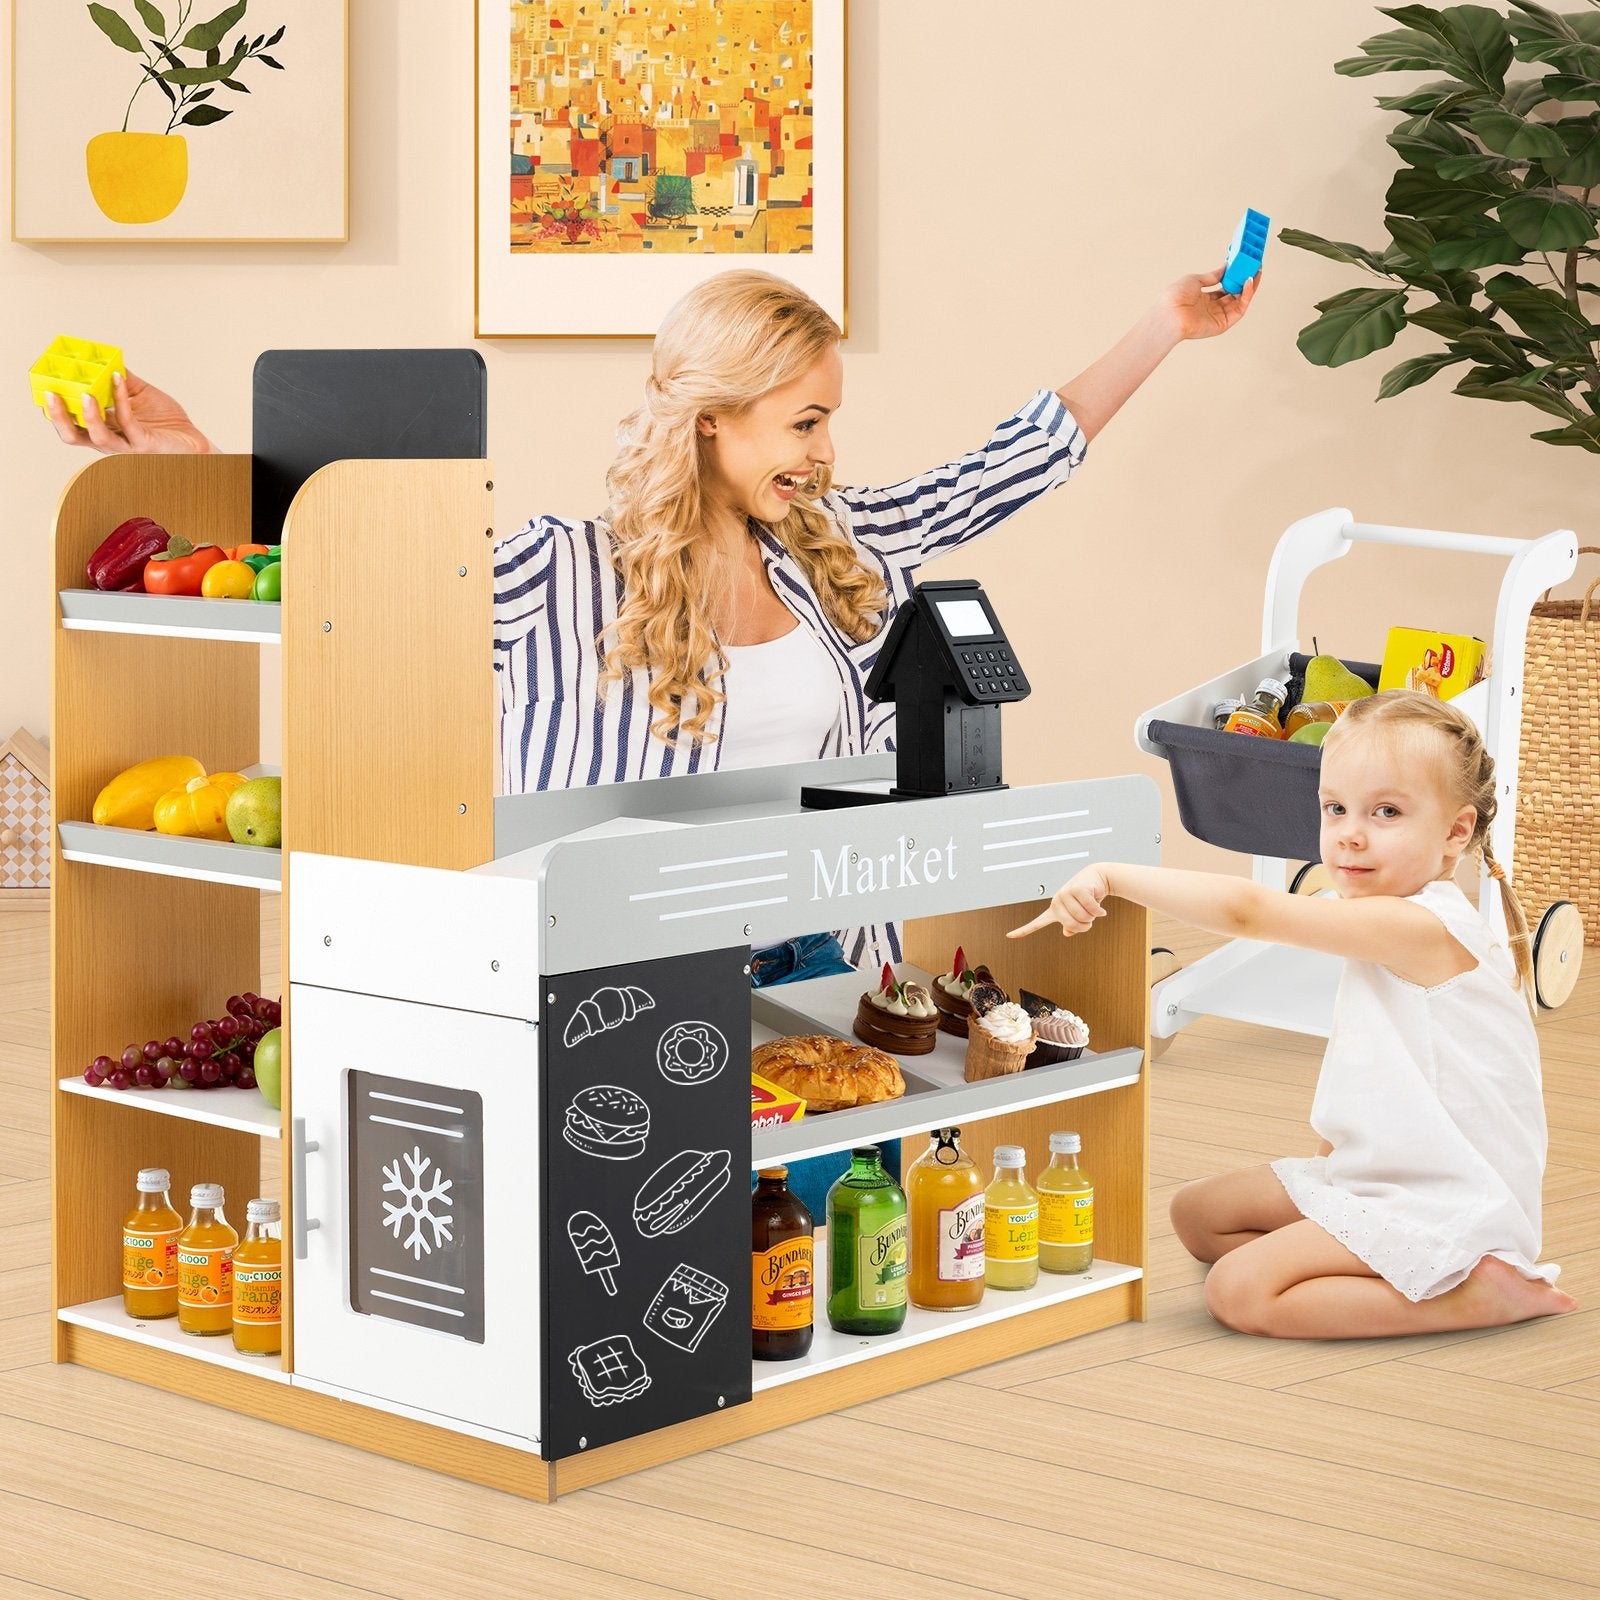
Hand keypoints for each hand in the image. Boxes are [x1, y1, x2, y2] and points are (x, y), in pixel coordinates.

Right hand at [43, 369, 213, 454]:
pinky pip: (127, 420)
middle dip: (59, 417)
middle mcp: (109, 440)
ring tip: (84, 392)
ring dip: (89, 413)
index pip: (70, 423)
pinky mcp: (143, 444)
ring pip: (97, 435)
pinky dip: (121, 398)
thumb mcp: (139, 395)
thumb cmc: (165, 422)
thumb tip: (108, 358)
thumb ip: (121, 380)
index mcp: (102, 428)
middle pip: (73, 436)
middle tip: (50, 394)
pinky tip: (119, 379)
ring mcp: (125, 444)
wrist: (193, 441)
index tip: (43, 386)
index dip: (54, 409)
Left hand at [1007, 866, 1111, 939]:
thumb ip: (1072, 924)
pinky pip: (1091, 909)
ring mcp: (1064, 894)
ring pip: (1083, 918)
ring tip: (1093, 908)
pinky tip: (1100, 908)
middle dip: (1086, 925)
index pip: (1036, 923)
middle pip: (1072, 925)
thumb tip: (1067, 933)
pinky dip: (1099, 911)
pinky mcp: (1076, 889)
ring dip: (1093, 916)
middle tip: (1090, 917)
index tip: (1009, 935)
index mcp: (1054, 910)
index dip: (1023, 930)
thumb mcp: (1078, 912)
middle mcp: (1056, 902)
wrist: (1098, 877)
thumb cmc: (1088, 895)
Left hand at [1158, 264, 1260, 342]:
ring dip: (1250, 287)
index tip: (1243, 266)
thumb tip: (1225, 267)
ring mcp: (1218, 316)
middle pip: (1234, 294)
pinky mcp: (1223, 324)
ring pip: (1240, 301)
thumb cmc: (1174, 298)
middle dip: (1245, 281)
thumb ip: (1212, 275)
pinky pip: (1239, 309)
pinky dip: (1246, 296)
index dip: (1234, 277)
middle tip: (1255, 267)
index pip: (1224, 288)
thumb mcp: (1195, 279)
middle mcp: (1211, 308)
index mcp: (1203, 299)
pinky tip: (1249, 282)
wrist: (1169, 314)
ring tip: (1256, 272)